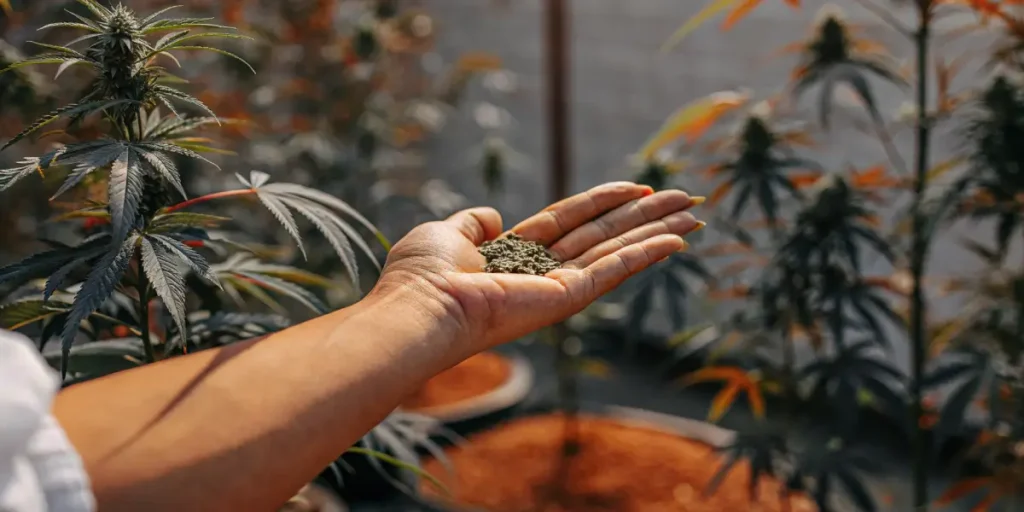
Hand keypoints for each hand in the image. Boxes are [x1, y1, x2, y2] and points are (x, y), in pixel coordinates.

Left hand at [370, 182, 703, 357]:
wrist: (421, 308)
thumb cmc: (422, 276)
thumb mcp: (445, 233)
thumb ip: (471, 223)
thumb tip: (490, 214)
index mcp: (515, 253)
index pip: (571, 221)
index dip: (604, 202)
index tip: (637, 189)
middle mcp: (542, 271)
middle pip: (605, 234)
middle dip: (645, 216)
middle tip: (686, 199)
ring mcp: (558, 287)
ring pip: (618, 250)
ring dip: (657, 232)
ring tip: (695, 215)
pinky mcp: (567, 298)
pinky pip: (614, 270)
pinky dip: (646, 255)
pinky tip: (676, 241)